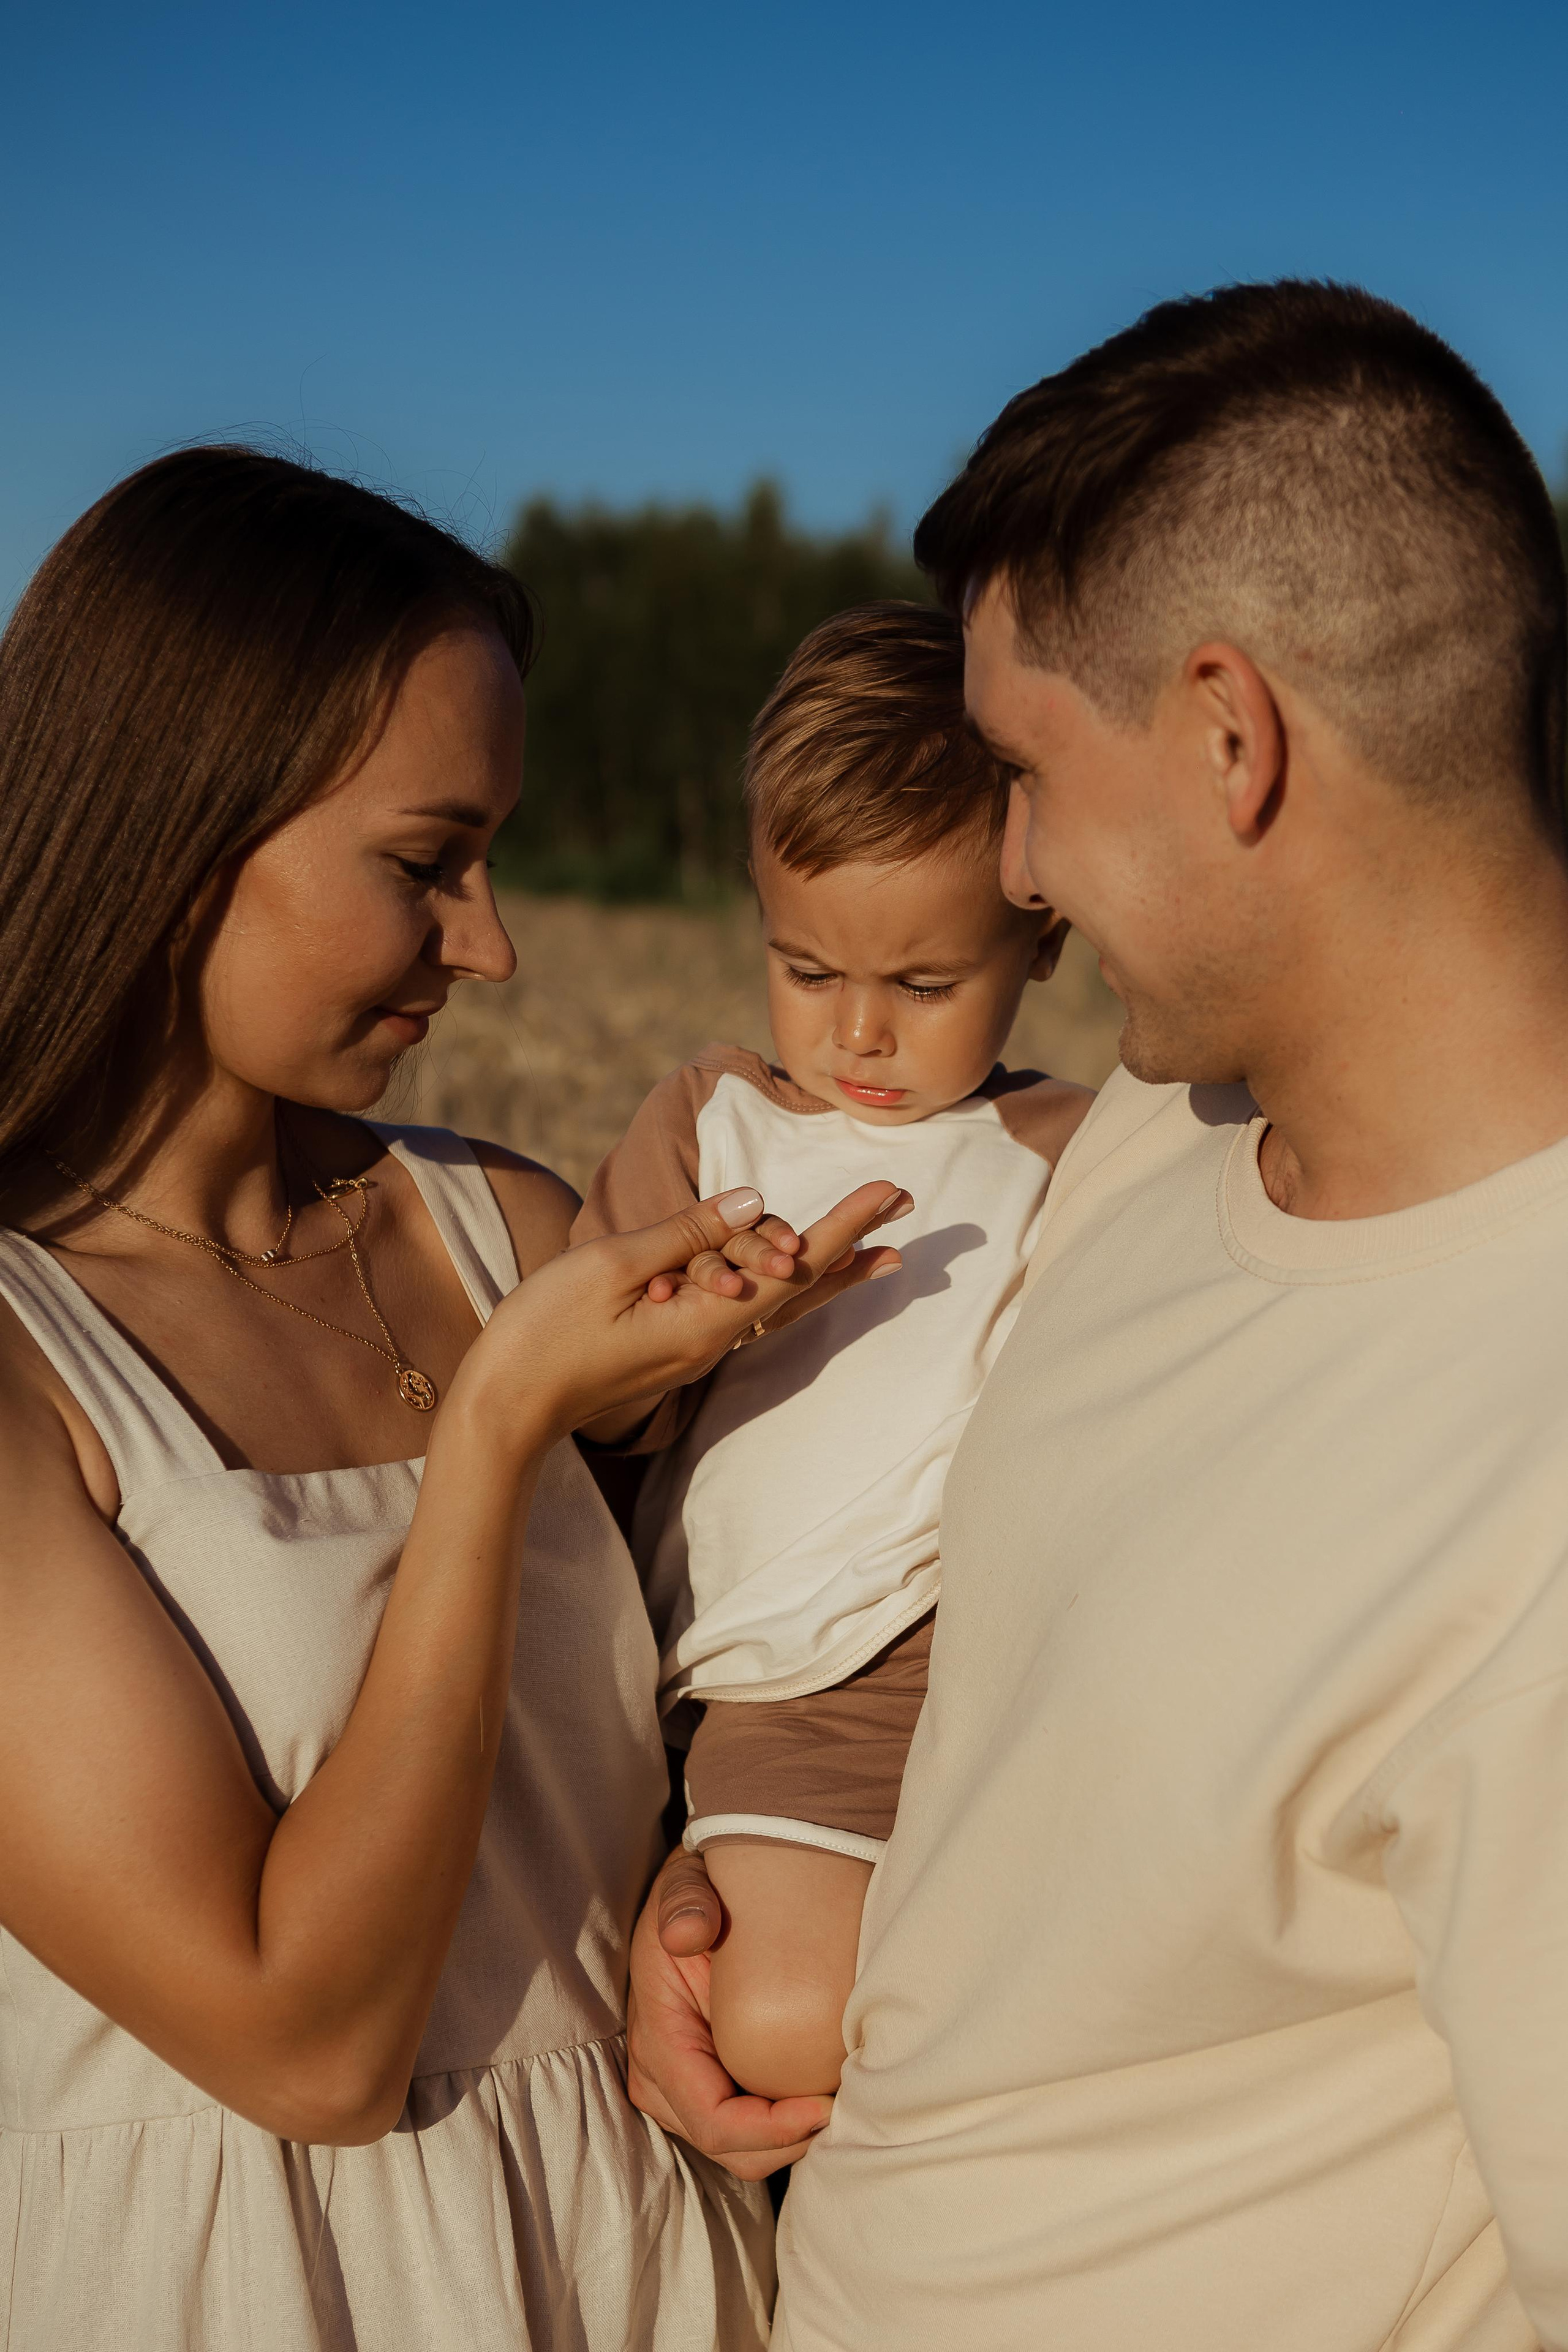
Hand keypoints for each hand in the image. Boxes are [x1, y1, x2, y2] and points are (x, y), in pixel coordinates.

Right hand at [457, 1182, 908, 1451]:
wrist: (503, 1408)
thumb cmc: (545, 1332)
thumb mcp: (613, 1265)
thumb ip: (686, 1233)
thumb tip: (753, 1203)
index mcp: (705, 1320)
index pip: (793, 1265)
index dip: (844, 1225)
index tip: (889, 1193)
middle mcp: (712, 1340)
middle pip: (798, 1289)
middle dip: (852, 1244)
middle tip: (902, 1207)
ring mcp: (692, 1348)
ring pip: (773, 1303)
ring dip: (824, 1270)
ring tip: (875, 1249)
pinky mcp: (669, 1346)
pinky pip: (738, 1310)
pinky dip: (775, 1285)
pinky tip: (786, 1273)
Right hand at [626, 1850, 831, 2177]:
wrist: (696, 1898)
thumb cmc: (698, 1895)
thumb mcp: (686, 1885)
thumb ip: (686, 1902)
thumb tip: (688, 1934)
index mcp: (659, 2042)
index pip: (713, 2121)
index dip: (771, 2128)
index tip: (825, 2105)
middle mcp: (661, 2080)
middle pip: (731, 2149)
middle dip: (790, 2141)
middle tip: (846, 2105)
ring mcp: (682, 2092)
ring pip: (742, 2151)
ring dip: (791, 2139)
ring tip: (841, 2100)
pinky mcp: (707, 2088)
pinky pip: (749, 2131)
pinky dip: (787, 2126)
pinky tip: (823, 2094)